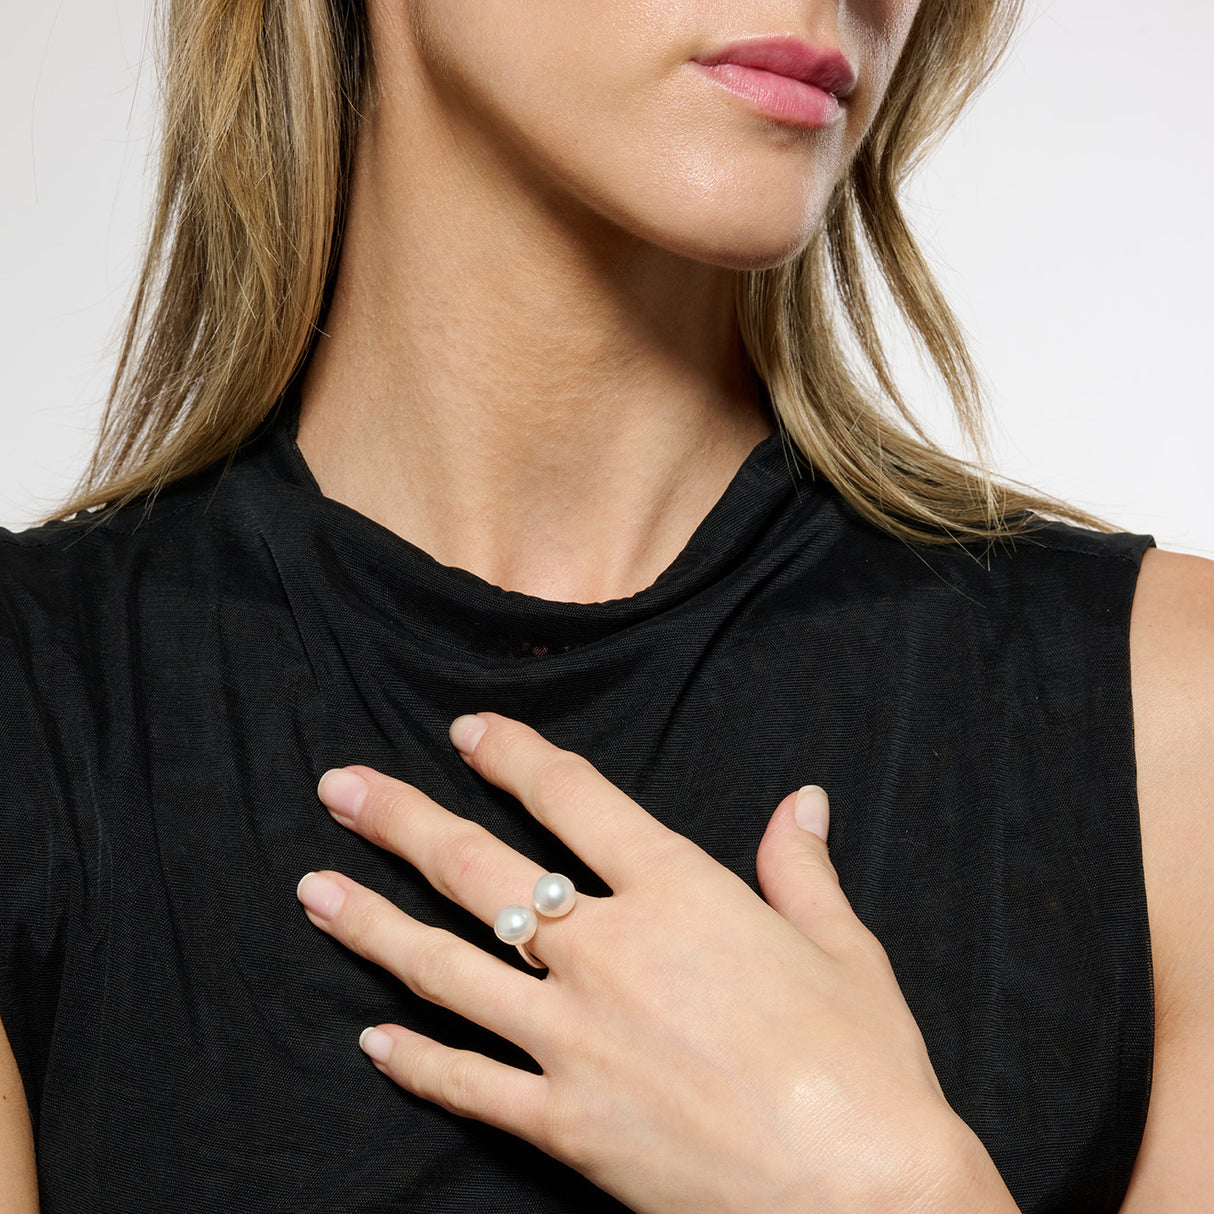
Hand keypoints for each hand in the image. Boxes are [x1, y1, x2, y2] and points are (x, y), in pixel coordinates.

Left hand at [296, 713, 1014, 1213]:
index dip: (513, 756)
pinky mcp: (564, 1123)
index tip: (468, 732)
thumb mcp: (843, 949)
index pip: (572, 798)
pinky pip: (470, 1084)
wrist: (865, 1195)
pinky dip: (417, 1062)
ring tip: (314, 889)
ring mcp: (574, 1040)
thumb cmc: (866, 1064)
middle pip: (479, 869)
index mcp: (678, 894)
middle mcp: (608, 953)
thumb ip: (800, 868)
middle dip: (400, 820)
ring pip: (446, 967)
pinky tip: (372, 1041)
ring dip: (372, 924)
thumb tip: (800, 801)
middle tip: (340, 787)